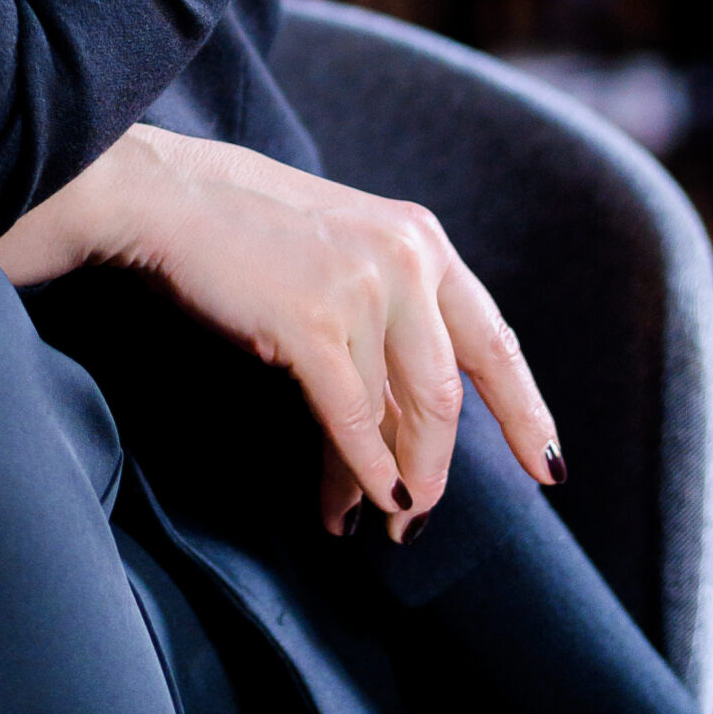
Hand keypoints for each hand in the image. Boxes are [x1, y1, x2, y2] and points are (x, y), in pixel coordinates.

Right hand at [0, 125, 563, 539]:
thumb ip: (387, 315)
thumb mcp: (342, 251)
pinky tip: (350, 502)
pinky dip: (358, 470)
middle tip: (416, 517)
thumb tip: (404, 423)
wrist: (167, 195)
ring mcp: (363, 289)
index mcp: (421, 240)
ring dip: (392, 479)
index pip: (493, 341)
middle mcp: (407, 259)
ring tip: (375, 517)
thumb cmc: (244, 231)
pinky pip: (352, 419)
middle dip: (437, 469)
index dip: (522, 411)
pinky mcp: (313, 321)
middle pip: (446, 396)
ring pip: (401, 415)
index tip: (545, 468)